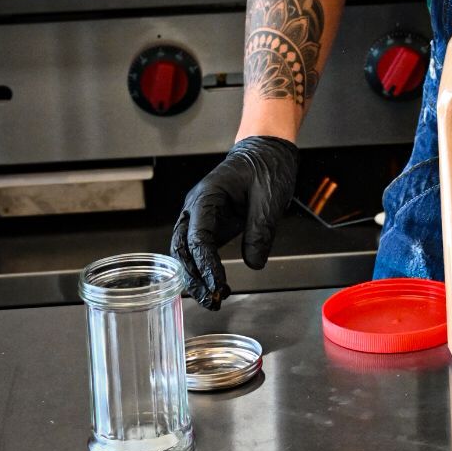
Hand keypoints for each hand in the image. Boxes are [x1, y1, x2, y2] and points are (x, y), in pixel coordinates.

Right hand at [171, 136, 297, 309]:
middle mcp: (197, 208)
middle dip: (193, 277)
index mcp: (206, 197)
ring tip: (214, 299)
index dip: (206, 265)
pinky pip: (201, 251)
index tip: (218, 285)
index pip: (198, 238)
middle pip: (182, 249)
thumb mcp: (269, 197)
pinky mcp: (213, 226)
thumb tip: (254, 263)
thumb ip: (260, 230)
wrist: (268, 151)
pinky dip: (205, 270)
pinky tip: (217, 286)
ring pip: (187, 253)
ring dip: (196, 277)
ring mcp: (202, 218)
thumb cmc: (266, 165)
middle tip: (211, 300)